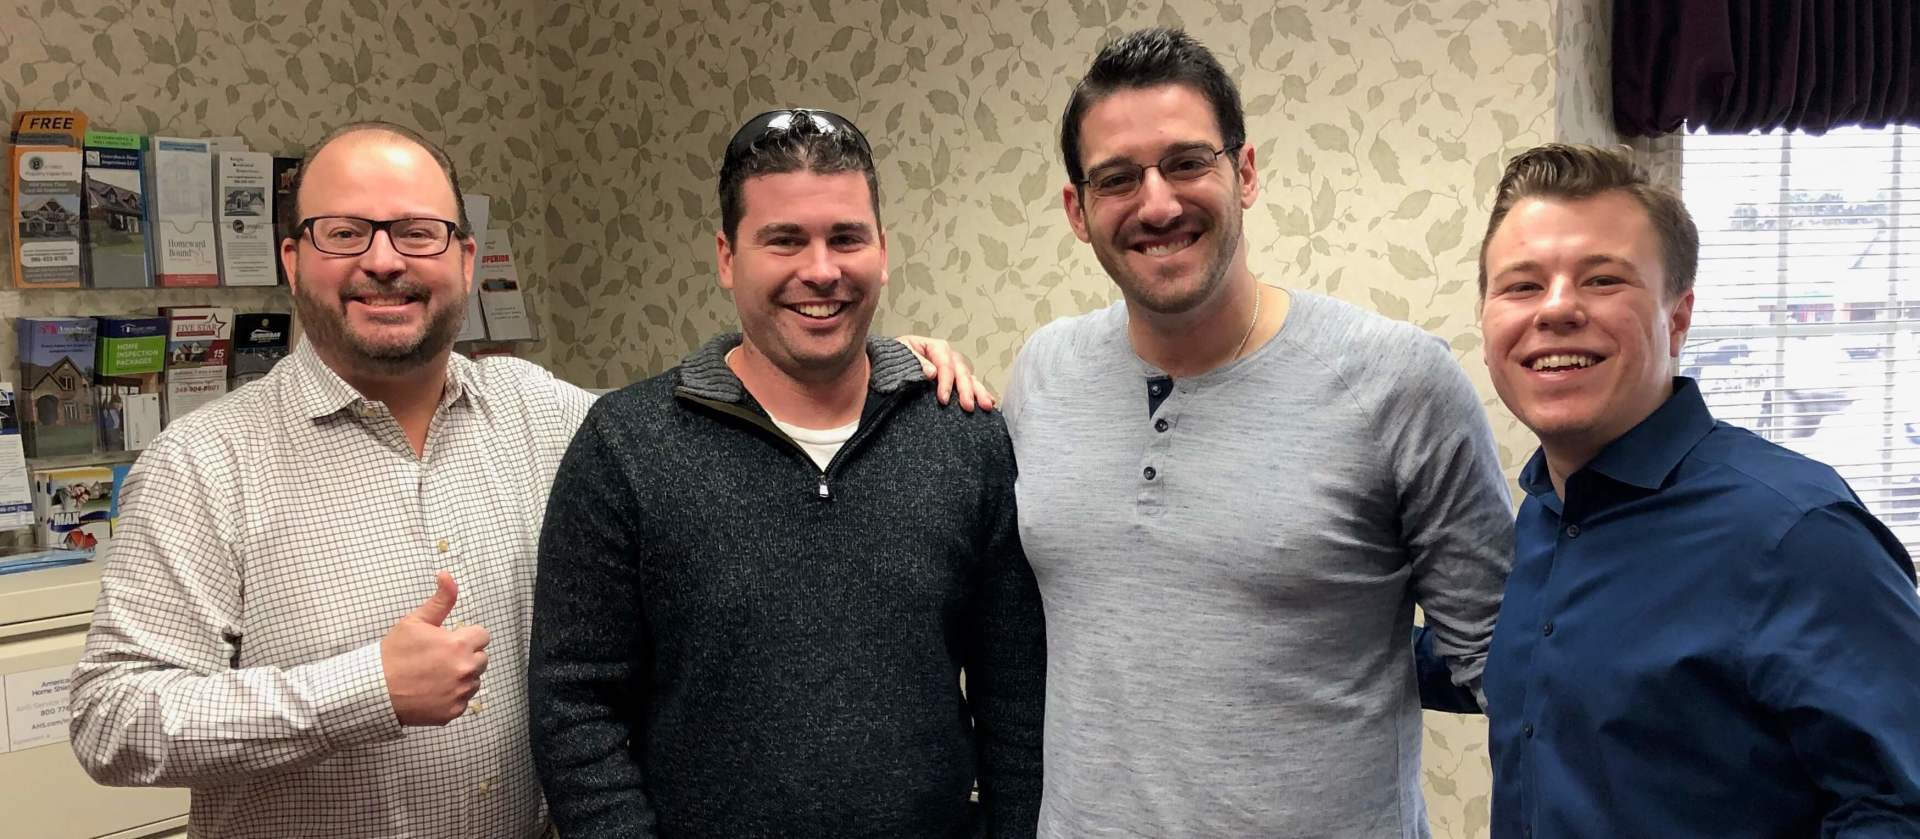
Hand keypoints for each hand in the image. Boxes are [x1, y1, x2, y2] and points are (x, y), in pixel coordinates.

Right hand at [380, 571, 489, 725]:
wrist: (374, 690)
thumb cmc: (393, 654)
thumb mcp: (415, 622)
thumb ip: (440, 600)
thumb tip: (448, 575)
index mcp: (459, 645)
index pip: (482, 636)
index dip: (466, 636)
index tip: (449, 641)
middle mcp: (465, 670)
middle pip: (481, 658)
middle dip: (466, 656)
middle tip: (440, 658)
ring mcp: (460, 693)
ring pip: (474, 680)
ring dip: (462, 677)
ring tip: (435, 675)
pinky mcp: (453, 712)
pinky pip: (463, 700)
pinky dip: (452, 696)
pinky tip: (432, 691)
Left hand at [896, 335, 996, 410]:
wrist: (886, 367)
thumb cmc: (892, 360)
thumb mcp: (900, 355)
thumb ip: (915, 362)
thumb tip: (932, 372)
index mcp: (934, 347)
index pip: (945, 363)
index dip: (946, 382)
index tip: (943, 400)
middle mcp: (947, 356)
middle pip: (961, 371)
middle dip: (966, 389)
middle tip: (967, 406)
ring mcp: (952, 368)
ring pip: (970, 378)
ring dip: (979, 392)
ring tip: (986, 406)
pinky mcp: (954, 380)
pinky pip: (971, 385)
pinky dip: (980, 393)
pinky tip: (989, 402)